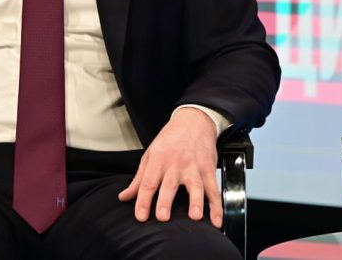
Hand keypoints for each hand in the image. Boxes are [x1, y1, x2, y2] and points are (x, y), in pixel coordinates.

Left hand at [118, 107, 220, 227]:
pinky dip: (217, 206)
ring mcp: (194, 167)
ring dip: (196, 202)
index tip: (140, 216)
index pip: (148, 182)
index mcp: (158, 160)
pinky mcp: (208, 169)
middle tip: (163, 217)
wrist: (194, 121)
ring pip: (195, 186)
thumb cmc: (170, 139)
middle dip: (166, 201)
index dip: (143, 200)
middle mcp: (176, 164)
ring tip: (195, 216)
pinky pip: (213, 189)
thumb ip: (139, 179)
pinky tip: (216, 220)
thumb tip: (124, 197)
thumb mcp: (150, 154)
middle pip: (169, 184)